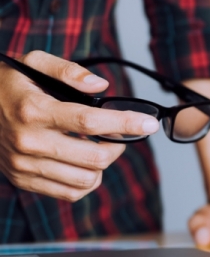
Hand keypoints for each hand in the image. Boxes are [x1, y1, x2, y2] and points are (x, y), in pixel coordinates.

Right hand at [0, 51, 158, 200]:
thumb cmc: (9, 82)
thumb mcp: (34, 62)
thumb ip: (68, 71)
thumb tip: (101, 86)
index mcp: (34, 110)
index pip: (90, 122)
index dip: (125, 123)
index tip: (149, 123)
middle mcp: (28, 141)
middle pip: (94, 157)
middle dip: (118, 147)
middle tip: (120, 136)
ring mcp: (24, 165)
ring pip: (85, 180)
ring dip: (103, 166)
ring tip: (102, 149)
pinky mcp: (23, 180)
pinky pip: (69, 194)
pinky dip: (87, 183)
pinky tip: (86, 165)